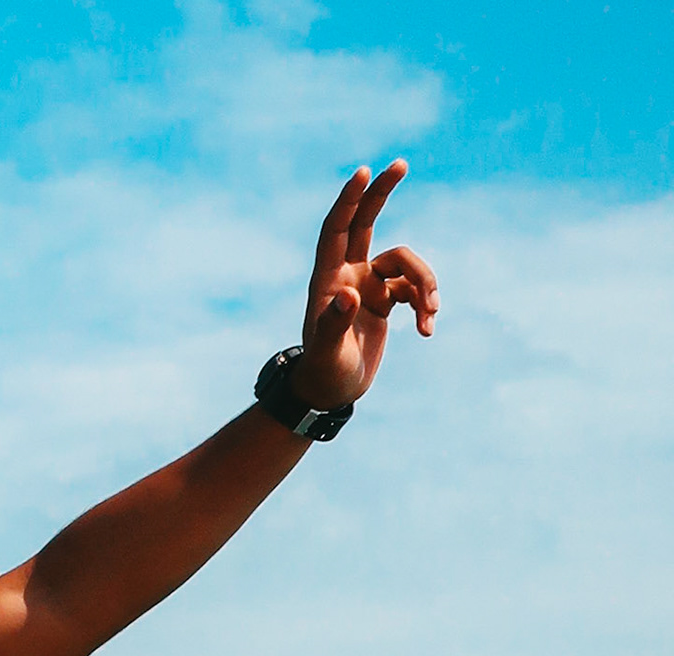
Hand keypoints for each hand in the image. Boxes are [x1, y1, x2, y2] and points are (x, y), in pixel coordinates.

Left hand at [293, 161, 436, 410]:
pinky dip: (426, 304)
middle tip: (400, 163)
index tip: (363, 172)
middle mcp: (347, 275)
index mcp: (328, 280)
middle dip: (381, 194)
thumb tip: (348, 296)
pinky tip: (427, 330)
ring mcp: (368, 285)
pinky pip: (414, 288)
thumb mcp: (328, 352)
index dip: (348, 201)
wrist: (332, 393)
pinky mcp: (385, 300)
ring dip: (425, 284)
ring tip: (429, 316)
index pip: (336, 230)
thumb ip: (335, 323)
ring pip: (405, 263)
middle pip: (365, 222)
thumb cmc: (324, 374)